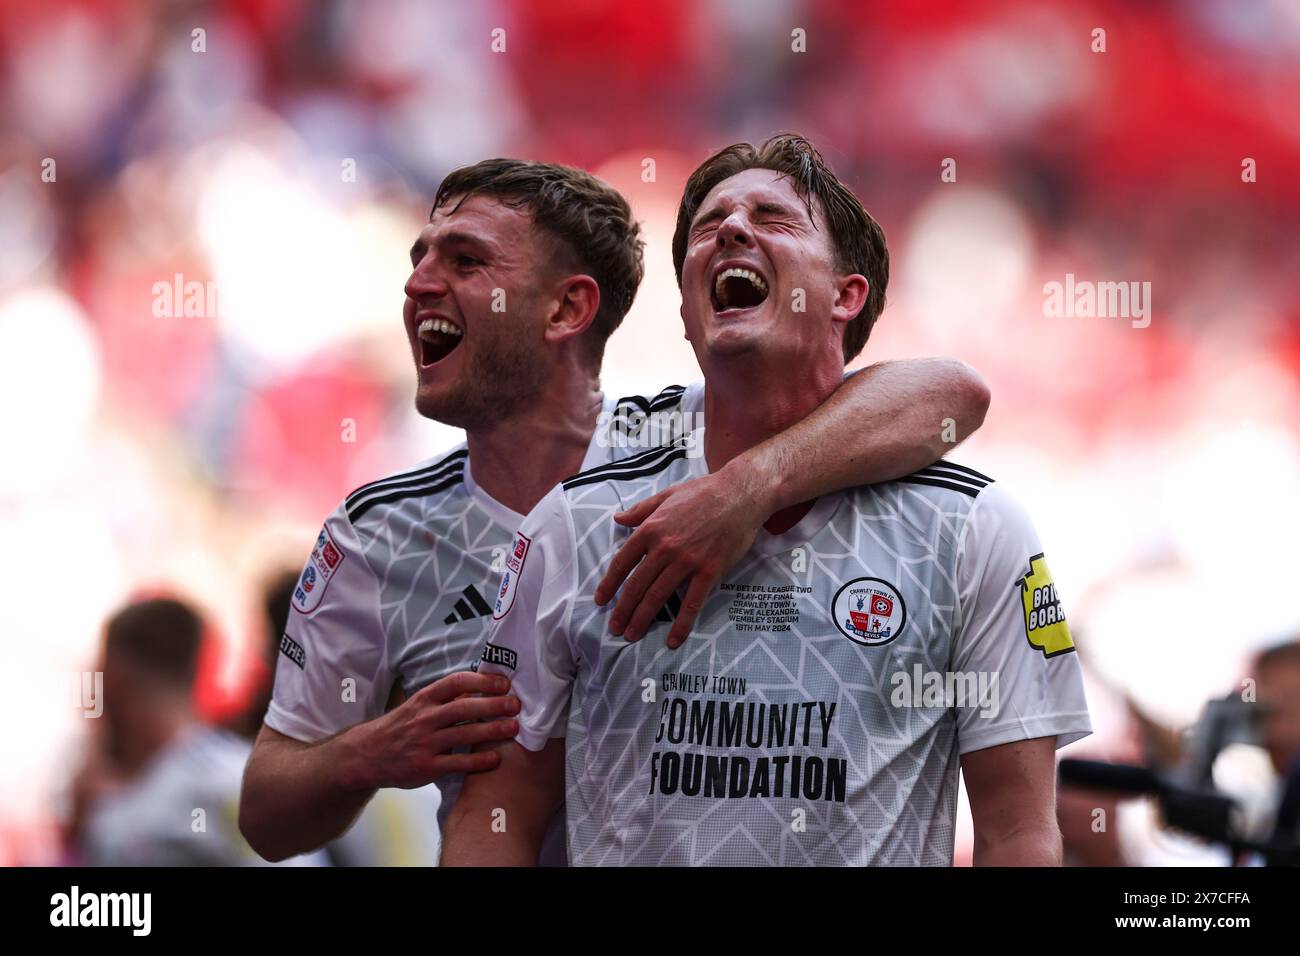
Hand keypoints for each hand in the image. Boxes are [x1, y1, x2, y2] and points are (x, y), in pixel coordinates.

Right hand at [358, 670, 520, 789]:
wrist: (367, 755)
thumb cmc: (400, 727)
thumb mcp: (418, 705)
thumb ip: (445, 699)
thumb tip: (480, 686)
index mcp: (424, 699)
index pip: (456, 682)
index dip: (482, 681)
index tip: (503, 683)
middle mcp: (425, 718)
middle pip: (464, 707)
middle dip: (493, 704)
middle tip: (516, 705)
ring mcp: (426, 743)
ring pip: (465, 733)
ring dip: (492, 730)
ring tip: (513, 728)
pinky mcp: (427, 767)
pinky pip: (458, 763)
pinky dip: (478, 761)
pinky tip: (495, 758)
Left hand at [594, 462, 771, 647]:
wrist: (741, 494)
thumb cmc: (704, 492)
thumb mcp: (666, 495)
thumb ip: (641, 510)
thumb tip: (617, 518)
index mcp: (651, 528)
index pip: (622, 562)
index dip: (609, 584)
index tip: (600, 600)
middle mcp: (665, 547)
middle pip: (637, 585)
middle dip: (623, 610)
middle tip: (614, 627)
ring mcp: (687, 561)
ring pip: (658, 596)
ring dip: (643, 619)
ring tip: (632, 636)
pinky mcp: (710, 571)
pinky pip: (692, 602)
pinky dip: (681, 624)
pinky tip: (673, 640)